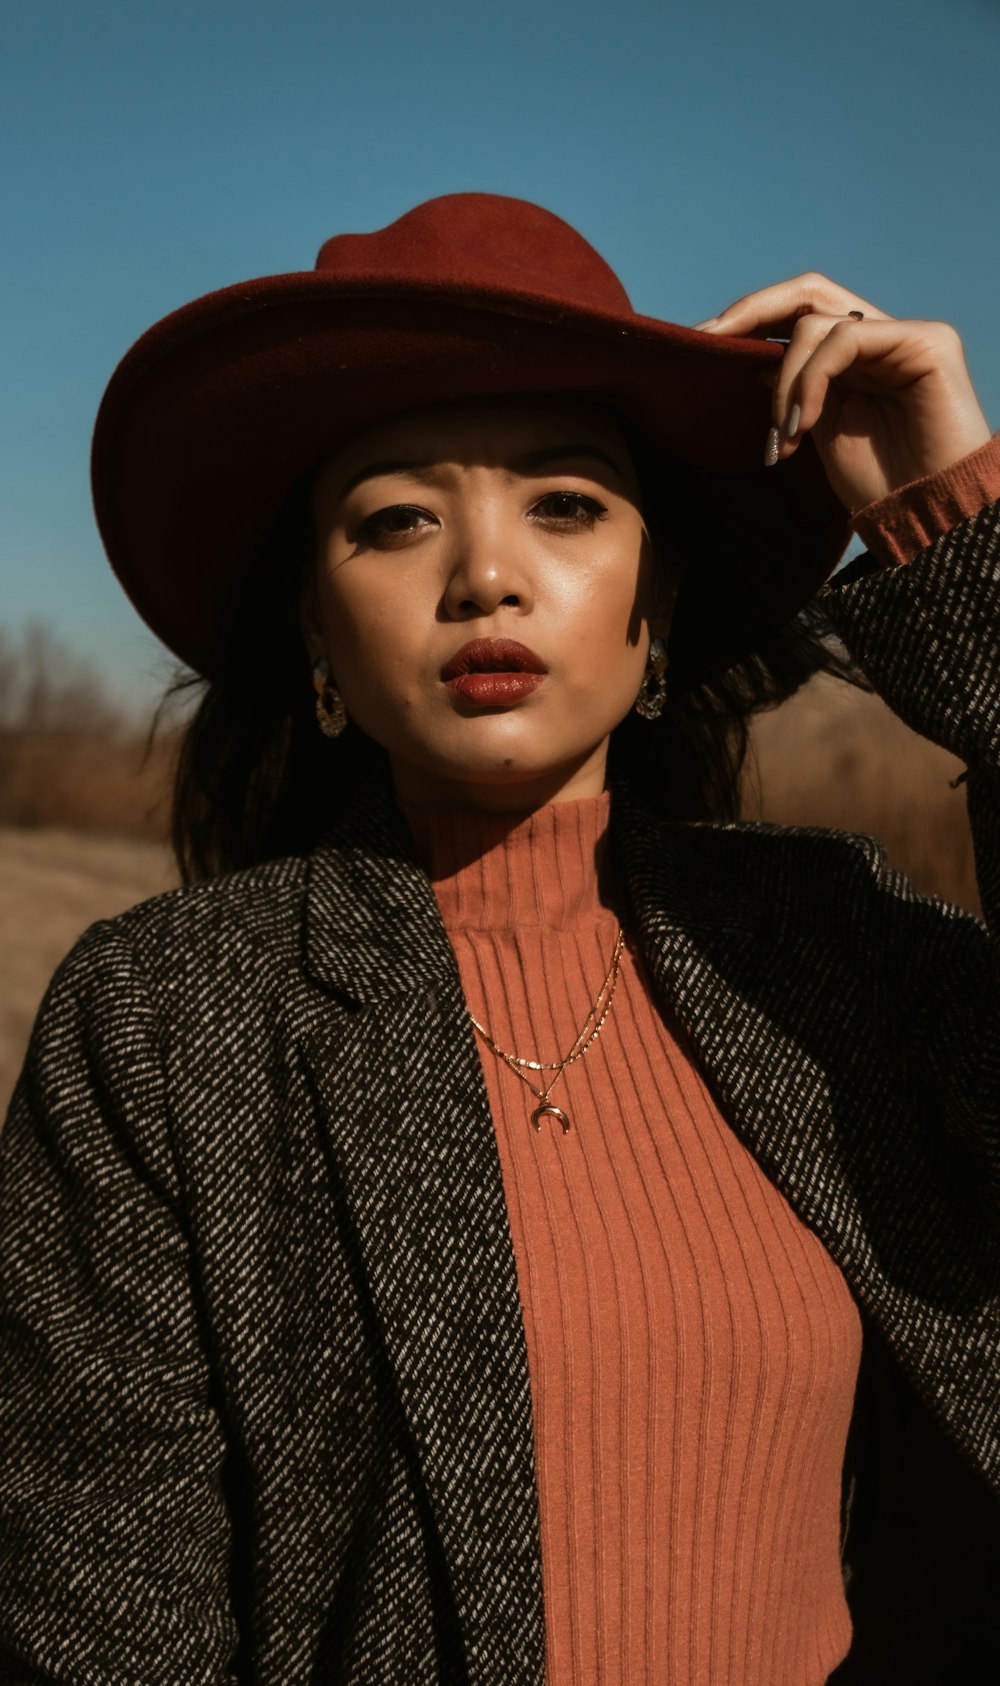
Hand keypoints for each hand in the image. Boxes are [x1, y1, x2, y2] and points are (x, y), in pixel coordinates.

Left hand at [695, 272, 991, 510]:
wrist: (927, 516)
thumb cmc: (878, 485)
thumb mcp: (817, 430)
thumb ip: (793, 391)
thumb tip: (751, 359)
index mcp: (856, 355)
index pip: (800, 312)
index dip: (751, 318)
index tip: (701, 342)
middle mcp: (880, 336)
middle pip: (809, 293)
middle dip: (751, 311)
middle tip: (709, 340)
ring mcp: (904, 335)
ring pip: (817, 323)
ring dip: (785, 381)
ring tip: (784, 435)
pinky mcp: (926, 341)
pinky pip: (844, 340)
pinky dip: (811, 381)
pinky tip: (803, 426)